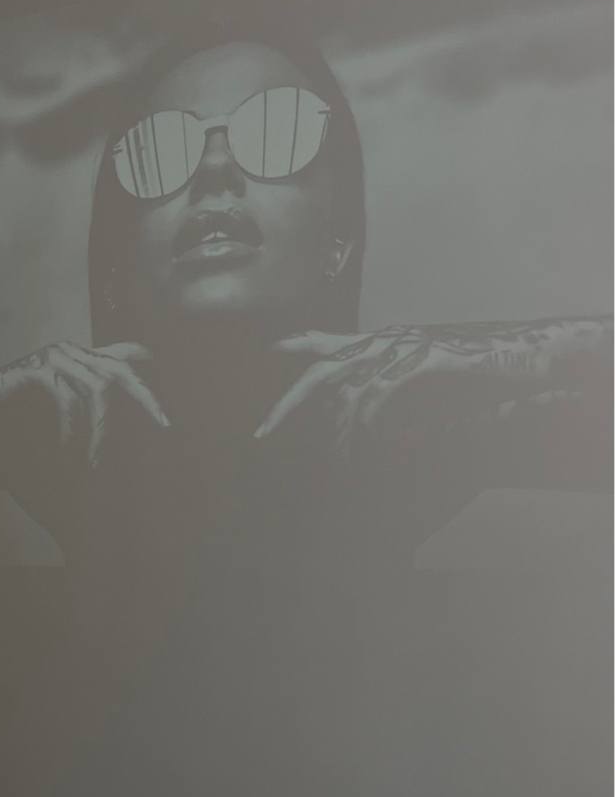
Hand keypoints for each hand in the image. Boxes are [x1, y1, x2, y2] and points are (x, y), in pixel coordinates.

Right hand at [0, 341, 169, 465]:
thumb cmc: (10, 403)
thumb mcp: (49, 395)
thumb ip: (72, 395)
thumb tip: (99, 408)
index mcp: (75, 357)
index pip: (115, 352)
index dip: (136, 356)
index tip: (156, 362)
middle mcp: (70, 351)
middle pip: (120, 372)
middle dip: (145, 398)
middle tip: (165, 424)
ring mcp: (55, 357)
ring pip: (95, 394)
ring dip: (98, 433)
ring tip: (93, 463)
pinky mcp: (38, 369)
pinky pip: (65, 402)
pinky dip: (68, 428)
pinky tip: (64, 447)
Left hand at [254, 318, 606, 455]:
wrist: (532, 353)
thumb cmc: (482, 368)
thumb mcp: (428, 375)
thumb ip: (394, 386)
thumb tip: (364, 412)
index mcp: (385, 340)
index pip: (330, 340)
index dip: (299, 342)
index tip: (270, 349)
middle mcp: (389, 338)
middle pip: (323, 366)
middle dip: (290, 401)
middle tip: (263, 432)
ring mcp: (408, 345)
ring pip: (350, 385)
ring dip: (337, 427)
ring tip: (330, 458)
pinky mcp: (429, 357)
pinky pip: (384, 389)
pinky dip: (368, 416)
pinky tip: (362, 437)